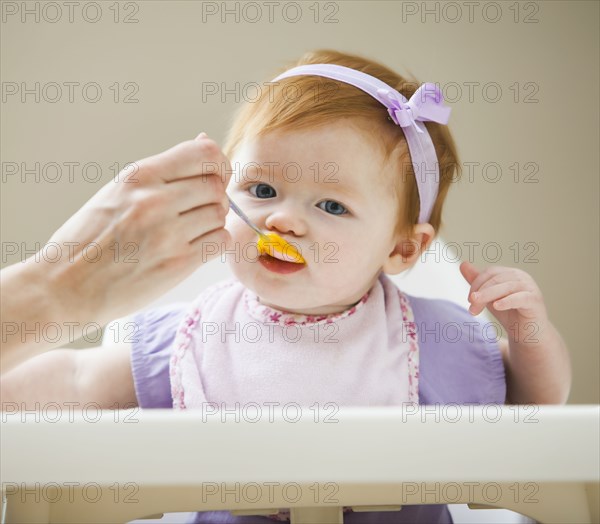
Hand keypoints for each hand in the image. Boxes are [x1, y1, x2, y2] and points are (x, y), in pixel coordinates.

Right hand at [31, 132, 233, 325]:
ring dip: (213, 220)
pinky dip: (214, 242)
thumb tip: (204, 141)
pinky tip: (195, 245)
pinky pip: (219, 241)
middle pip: (216, 185)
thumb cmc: (89, 239)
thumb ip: (163, 171)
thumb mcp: (117, 191)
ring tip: (191, 229)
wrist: (65, 286)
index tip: (215, 175)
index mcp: (139, 176)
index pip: (204, 154)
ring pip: (220, 214)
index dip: (218, 164)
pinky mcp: (178, 263)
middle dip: (214, 195)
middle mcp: (155, 200)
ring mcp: (168, 233)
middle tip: (199, 208)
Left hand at [460, 261, 549, 343]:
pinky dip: (507, 301)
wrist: (528, 333)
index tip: (469, 300)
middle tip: (471, 308)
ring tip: (476, 307)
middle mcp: (521, 277)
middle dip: (481, 293)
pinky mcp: (535, 300)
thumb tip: (462, 264)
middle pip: (496, 279)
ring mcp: (530, 287)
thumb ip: (477, 282)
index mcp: (510, 273)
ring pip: (506, 287)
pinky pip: (521, 298)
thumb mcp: (489, 298)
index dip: (476, 284)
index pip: (489, 272)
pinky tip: (496, 306)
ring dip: (488, 297)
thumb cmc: (509, 313)